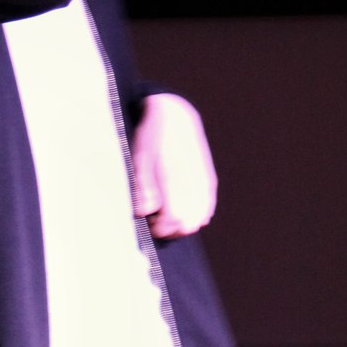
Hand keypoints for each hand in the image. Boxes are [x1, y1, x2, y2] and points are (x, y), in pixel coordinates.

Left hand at [130, 92, 217, 238]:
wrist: (174, 116)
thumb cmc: (151, 138)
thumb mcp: (138, 158)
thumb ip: (141, 187)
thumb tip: (144, 212)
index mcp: (173, 176)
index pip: (174, 217)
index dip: (161, 228)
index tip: (151, 224)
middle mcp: (192, 180)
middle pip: (188, 223)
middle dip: (171, 229)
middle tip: (157, 222)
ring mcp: (202, 180)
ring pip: (199, 218)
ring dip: (183, 223)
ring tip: (168, 214)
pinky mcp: (208, 179)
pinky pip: (207, 206)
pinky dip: (197, 214)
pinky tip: (184, 210)